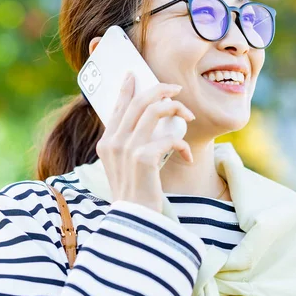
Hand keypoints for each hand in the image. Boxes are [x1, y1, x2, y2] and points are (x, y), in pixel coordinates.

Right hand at [95, 72, 195, 212]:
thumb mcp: (123, 166)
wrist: (134, 221)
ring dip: (176, 109)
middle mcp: (113, 142)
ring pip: (154, 111)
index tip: (135, 74)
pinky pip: (170, 138)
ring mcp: (127, 150)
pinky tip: (188, 156)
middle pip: (138, 102)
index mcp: (106, 143)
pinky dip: (184, 145)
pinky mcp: (144, 159)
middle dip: (160, 90)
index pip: (117, 107)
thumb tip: (149, 121)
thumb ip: (128, 144)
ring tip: (188, 116)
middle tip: (176, 89)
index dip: (127, 88)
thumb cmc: (133, 193)